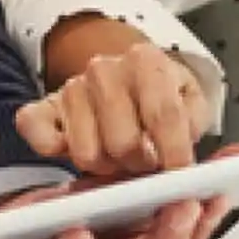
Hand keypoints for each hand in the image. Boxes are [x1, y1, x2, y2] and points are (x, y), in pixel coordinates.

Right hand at [17, 39, 211, 175]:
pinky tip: (81, 149)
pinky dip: (58, 154)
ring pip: (87, 154)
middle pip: (123, 142)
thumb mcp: (190, 101)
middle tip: (146, 162)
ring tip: (119, 156)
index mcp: (145, 61)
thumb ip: (195, 123)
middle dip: (139, 164)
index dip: (174, 154)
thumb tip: (198, 153)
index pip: (164, 116)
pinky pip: (41, 140)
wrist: (121, 76)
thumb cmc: (158, 94)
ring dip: (106, 166)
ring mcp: (69, 88)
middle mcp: (103, 69)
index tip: (179, 176)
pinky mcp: (41, 109)